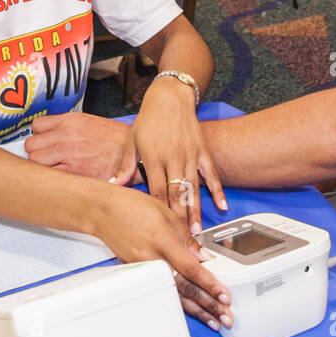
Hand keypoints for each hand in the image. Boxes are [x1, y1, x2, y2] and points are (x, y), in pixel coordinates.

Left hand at [26, 112, 136, 183]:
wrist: (133, 155)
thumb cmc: (115, 141)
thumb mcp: (90, 123)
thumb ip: (68, 127)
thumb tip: (50, 135)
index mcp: (71, 121)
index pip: (36, 126)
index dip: (39, 137)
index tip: (44, 143)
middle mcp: (66, 134)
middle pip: (31, 145)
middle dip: (37, 153)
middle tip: (48, 159)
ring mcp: (68, 153)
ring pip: (35, 161)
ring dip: (41, 167)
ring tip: (54, 170)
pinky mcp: (73, 171)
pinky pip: (47, 174)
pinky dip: (50, 178)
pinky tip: (60, 178)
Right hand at [93, 185, 232, 331]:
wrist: (103, 211)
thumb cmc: (132, 206)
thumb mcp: (166, 214)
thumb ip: (187, 238)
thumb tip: (203, 257)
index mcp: (163, 241)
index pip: (191, 269)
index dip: (210, 285)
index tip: (225, 296)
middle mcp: (153, 260)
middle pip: (185, 288)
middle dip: (208, 304)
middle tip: (225, 316)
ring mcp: (144, 269)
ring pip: (174, 294)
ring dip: (196, 309)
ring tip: (212, 320)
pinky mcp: (138, 273)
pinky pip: (163, 289)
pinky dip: (179, 301)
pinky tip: (190, 309)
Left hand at [130, 78, 226, 235]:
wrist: (170, 97)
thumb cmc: (148, 119)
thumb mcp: (132, 140)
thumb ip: (124, 166)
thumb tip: (112, 185)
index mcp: (154, 158)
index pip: (157, 191)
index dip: (160, 212)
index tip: (162, 230)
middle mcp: (173, 158)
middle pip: (177, 194)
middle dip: (180, 218)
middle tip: (184, 240)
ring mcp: (190, 155)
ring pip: (194, 188)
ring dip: (197, 210)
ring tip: (198, 231)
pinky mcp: (202, 150)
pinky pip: (211, 174)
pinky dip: (217, 190)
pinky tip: (223, 205)